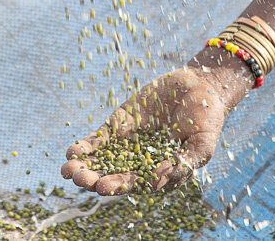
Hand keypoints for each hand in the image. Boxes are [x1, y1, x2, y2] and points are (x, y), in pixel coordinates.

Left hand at [60, 53, 251, 194]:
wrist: (201, 87)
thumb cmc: (207, 119)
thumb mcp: (201, 144)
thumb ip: (182, 164)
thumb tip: (156, 183)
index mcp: (158, 171)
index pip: (134, 182)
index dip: (118, 185)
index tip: (102, 187)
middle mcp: (139, 161)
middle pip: (111, 174)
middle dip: (94, 178)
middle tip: (80, 179)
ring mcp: (127, 143)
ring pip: (101, 160)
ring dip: (84, 166)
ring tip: (68, 170)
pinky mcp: (119, 124)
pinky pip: (99, 139)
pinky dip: (86, 146)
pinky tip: (71, 152)